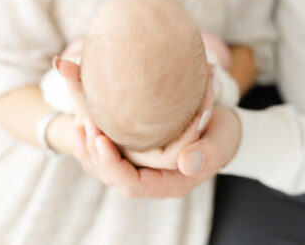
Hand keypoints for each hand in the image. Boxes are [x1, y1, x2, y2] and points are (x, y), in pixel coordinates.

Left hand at [74, 104, 240, 198]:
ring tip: (81, 120)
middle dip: (95, 151)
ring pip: (105, 165)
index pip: (131, 184)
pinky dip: (93, 138)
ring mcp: (141, 167)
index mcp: (167, 184)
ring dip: (89, 144)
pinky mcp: (136, 153)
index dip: (112, 165)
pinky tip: (84, 120)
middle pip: (112, 174)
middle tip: (86, 122)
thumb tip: (188, 163)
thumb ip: (207, 154)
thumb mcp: (221, 144)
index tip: (100, 139)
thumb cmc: (224, 137)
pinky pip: (109, 151)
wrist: (223, 129)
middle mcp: (149, 179)